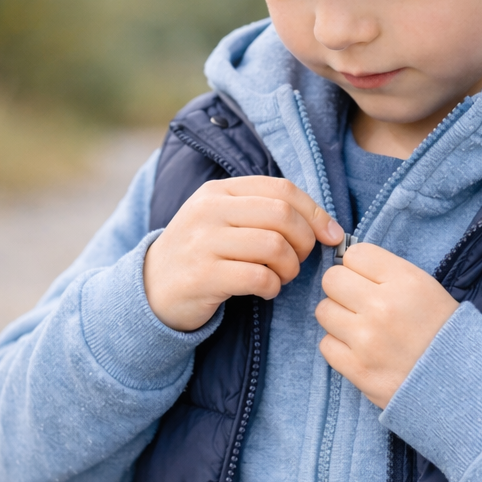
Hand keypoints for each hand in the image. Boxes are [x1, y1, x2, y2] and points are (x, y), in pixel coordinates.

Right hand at [144, 176, 343, 331]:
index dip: (315, 212)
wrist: (150, 289)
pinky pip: (258, 278)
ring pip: (274, 247)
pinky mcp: (203, 276)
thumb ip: (264, 212)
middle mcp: (209, 210)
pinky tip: (265, 292)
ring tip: (280, 277)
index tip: (331, 235)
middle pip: (282, 216)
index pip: (282, 190)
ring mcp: (203, 242)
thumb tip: (326, 224)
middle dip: (304, 242)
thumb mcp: (224, 220)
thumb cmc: (202, 254)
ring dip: (289, 268)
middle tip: (299, 260)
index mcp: (220, 191)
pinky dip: (272, 288)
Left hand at [316, 243, 458, 407]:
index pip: (355, 254)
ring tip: (362, 329)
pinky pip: (326, 345)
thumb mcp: (426, 289)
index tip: (368, 280)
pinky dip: (339, 347)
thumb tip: (347, 265)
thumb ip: (387, 274)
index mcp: (405, 281)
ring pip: (324, 311)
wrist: (462, 384)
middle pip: (332, 279)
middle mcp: (382, 306)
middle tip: (360, 304)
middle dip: (343, 290)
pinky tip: (360, 351)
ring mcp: (367, 339)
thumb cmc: (443, 333)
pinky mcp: (357, 369)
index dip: (359, 267)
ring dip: (338, 319)